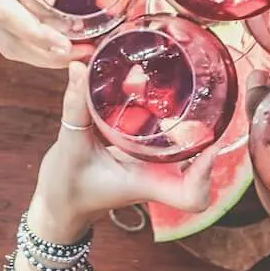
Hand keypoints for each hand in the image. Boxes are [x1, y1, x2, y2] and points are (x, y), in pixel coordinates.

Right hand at [0, 0, 112, 68]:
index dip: (35, 33)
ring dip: (34, 54)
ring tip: (74, 54)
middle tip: (85, 57)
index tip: (65, 45)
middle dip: (44, 55)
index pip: (5, 11)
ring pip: (0, 42)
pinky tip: (48, 40)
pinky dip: (20, 42)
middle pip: (5, 39)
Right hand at [30, 62, 218, 236]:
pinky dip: (169, 119)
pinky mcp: (142, 157)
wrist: (58, 203)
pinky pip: (167, 140)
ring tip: (189, 87)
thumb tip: (78, 67)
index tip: (211, 143)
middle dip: (206, 135)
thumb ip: (76, 107)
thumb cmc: (66, 187)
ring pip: (186, 150)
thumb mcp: (70, 147)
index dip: (207, 174)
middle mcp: (155, 177)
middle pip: (199, 167)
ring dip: (191, 124)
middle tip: (205, 97)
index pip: (192, 196)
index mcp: (146, 183)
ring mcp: (151, 168)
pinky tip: (159, 92)